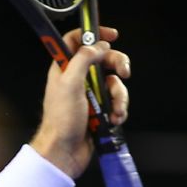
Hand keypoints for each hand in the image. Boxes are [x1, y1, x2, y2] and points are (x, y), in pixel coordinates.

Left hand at [29, 26, 130, 177]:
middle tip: (124, 72)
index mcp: (65, 69)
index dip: (93, 34)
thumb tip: (98, 46)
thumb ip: (83, 60)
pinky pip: (116, 101)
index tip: (112, 35)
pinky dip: (119, 109)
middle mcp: (77, 79)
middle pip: (103, 59)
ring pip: (114, 82)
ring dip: (119, 95)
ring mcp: (89, 95)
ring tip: (114, 109)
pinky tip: (114, 119)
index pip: (76, 42)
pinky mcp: (99, 110)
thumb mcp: (69, 84)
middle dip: (118, 64)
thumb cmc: (62, 120)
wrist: (65, 151)